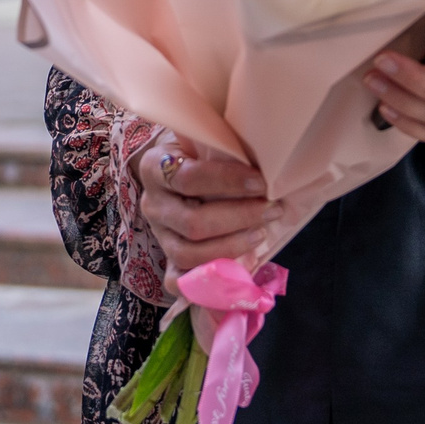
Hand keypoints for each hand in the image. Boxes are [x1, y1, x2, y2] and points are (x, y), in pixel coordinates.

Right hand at [133, 137, 280, 272]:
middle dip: (239, 218)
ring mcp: (159, 235)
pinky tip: (237, 271)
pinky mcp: (167, 260)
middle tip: (272, 209)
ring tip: (262, 234)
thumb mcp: (204, 140)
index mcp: (155, 168)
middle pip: (193, 223)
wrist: (176, 167)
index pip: (188, 178)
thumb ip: (223, 146)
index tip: (261, 182)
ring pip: (188, 254)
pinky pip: (178, 282)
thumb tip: (265, 156)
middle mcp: (152, 204)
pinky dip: (206, 283)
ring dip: (232, 247)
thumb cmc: (198, 153)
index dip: (227, 182)